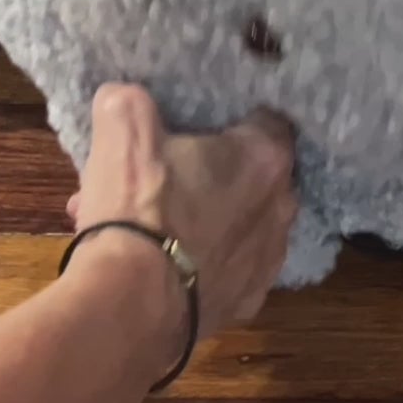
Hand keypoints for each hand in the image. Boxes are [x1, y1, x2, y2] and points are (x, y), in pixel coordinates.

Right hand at [64, 83, 297, 335]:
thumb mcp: (121, 131)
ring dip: (198, 219)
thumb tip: (124, 96)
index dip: (231, 120)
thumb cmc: (139, 209)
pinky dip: (196, 261)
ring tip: (142, 223)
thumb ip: (129, 101)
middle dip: (207, 174)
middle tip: (159, 176)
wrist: (132, 306)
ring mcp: (267, 261)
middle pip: (250, 177)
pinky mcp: (245, 303)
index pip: (266, 122)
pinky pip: (223, 269)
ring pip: (233, 226)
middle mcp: (281, 208)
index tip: (200, 124)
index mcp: (263, 158)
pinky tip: (155, 261)